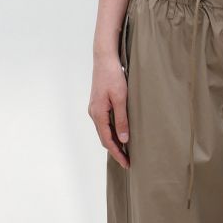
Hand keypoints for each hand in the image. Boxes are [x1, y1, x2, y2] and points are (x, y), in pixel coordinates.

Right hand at [90, 52, 130, 168]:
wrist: (104, 59)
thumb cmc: (113, 76)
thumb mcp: (121, 98)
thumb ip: (122, 119)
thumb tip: (124, 139)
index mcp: (98, 114)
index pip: (108, 140)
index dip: (117, 153)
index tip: (127, 163)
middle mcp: (94, 113)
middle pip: (104, 138)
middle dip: (115, 151)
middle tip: (128, 161)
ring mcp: (94, 109)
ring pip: (104, 131)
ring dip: (114, 142)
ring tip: (126, 151)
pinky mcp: (98, 104)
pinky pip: (104, 123)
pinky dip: (111, 132)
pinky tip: (120, 134)